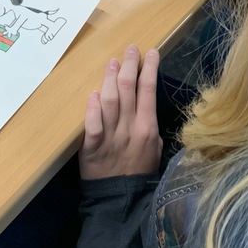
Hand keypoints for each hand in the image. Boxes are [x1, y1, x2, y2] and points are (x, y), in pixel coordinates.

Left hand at [79, 45, 162, 180]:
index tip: (151, 52)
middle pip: (130, 90)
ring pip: (111, 102)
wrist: (122, 199)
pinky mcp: (93, 147)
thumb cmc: (139, 172)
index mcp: (148, 127)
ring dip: (111, 80)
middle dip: (130, 66)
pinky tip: (93, 95)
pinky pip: (93, 127)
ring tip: (112, 63)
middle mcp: (131, 128)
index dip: (149, 69)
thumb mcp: (155, 148)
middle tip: (129, 49)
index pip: (149, 91)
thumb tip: (144, 104)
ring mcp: (111, 137)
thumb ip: (149, 125)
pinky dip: (92, 111)